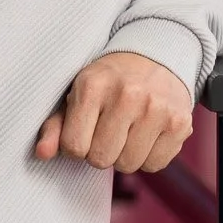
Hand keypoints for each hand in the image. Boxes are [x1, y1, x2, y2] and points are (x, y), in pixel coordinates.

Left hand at [36, 51, 193, 174]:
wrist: (155, 58)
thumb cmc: (108, 82)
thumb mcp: (76, 94)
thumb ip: (55, 126)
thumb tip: (41, 154)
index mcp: (93, 86)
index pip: (74, 146)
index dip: (76, 147)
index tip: (84, 133)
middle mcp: (127, 95)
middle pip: (101, 159)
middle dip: (100, 152)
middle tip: (106, 132)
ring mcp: (157, 109)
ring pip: (129, 165)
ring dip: (124, 156)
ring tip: (126, 133)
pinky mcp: (181, 123)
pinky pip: (155, 165)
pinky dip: (147, 157)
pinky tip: (146, 136)